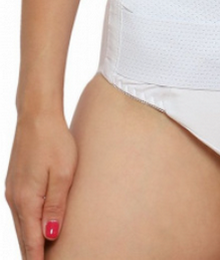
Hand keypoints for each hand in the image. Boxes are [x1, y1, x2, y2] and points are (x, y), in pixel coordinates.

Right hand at [4, 111, 77, 259]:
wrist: (38, 117)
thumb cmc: (55, 143)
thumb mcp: (62, 174)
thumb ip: (56, 206)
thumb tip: (49, 236)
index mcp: (27, 200)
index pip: (31, 241)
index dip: (38, 259)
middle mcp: (15, 199)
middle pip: (24, 236)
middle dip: (33, 254)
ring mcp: (13, 190)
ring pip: (21, 224)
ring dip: (30, 240)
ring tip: (41, 254)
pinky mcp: (16, 182)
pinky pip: (21, 211)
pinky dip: (27, 225)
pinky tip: (36, 228)